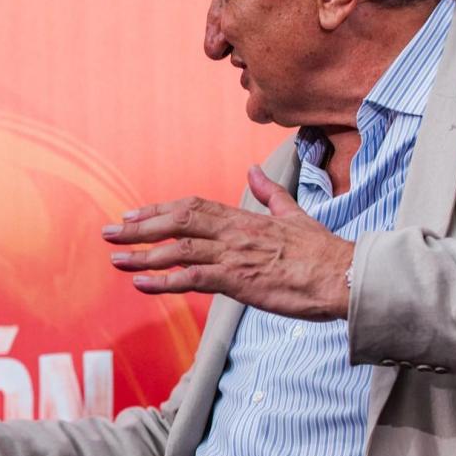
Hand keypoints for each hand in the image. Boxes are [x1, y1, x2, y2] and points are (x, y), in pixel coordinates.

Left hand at [104, 166, 354, 319]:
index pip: (193, 206)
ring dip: (143, 254)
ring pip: (179, 249)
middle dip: (140, 227)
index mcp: (245, 218)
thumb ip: (270, 194)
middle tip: (110, 232)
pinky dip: (164, 280)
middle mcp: (235, 232)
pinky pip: (193, 278)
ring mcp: (234, 255)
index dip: (160, 210)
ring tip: (115, 259)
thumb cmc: (322, 253)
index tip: (134, 215)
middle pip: (178, 221)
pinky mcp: (239, 280)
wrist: (344, 277)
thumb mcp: (294, 215)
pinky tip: (141, 284)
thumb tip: (254, 170)